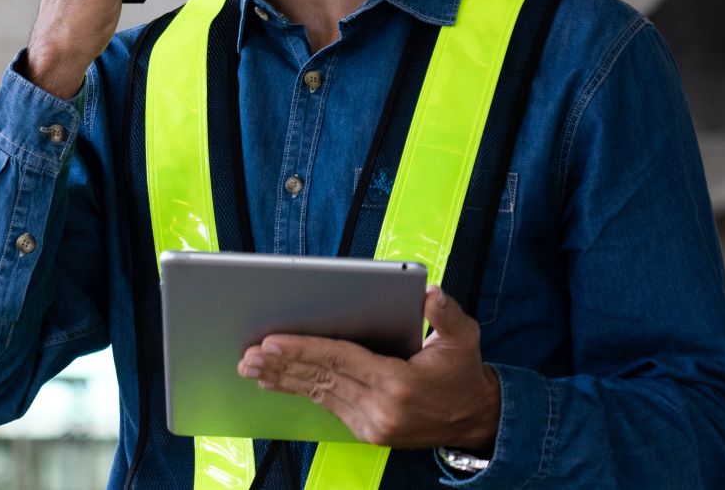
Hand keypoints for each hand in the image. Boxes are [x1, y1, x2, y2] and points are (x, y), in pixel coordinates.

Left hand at [237, 286, 499, 452]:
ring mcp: (373, 424)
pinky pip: (328, 405)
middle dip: (281, 364)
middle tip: (248, 353)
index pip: (341, 359)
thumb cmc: (463, 372)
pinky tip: (277, 381)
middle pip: (321, 378)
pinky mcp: (369, 432)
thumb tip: (429, 293)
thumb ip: (446, 314)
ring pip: (319, 394)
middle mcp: (382, 408)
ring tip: (251, 366)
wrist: (477, 419)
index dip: (304, 349)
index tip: (272, 340)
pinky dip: (301, 391)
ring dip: (283, 379)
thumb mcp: (464, 337)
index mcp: (399, 383)